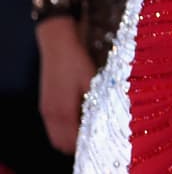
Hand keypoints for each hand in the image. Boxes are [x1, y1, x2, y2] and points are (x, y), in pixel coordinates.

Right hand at [35, 15, 94, 153]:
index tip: (102, 139)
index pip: (73, 141)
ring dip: (70, 138)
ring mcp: (46, 111)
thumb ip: (96, 102)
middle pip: (62, 144)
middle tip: (96, 137)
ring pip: (56, 137)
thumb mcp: (92, 80)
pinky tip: (78, 119)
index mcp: (64, 111)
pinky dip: (64, 129)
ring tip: (89, 129)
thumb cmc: (76, 61)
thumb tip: (107, 117)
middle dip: (77, 144)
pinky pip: (53, 127)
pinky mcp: (45, 105)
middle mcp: (52, 115)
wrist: (57, 44)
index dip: (87, 143)